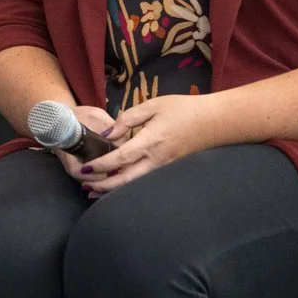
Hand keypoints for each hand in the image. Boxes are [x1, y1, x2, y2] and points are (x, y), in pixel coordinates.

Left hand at [78, 95, 222, 195]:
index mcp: (150, 141)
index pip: (120, 158)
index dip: (101, 165)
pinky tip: (117, 186)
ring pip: (134, 185)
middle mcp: (156, 159)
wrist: (213, 121)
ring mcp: (163, 168)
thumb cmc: (183, 110)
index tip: (85, 167)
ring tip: (95, 192)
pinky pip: (144, 181)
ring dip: (113, 190)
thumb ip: (127, 119)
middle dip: (103, 186)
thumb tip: (107, 133)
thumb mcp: (153, 105)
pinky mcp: (168, 170)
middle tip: (85, 187)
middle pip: (125, 180)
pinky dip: (127, 186)